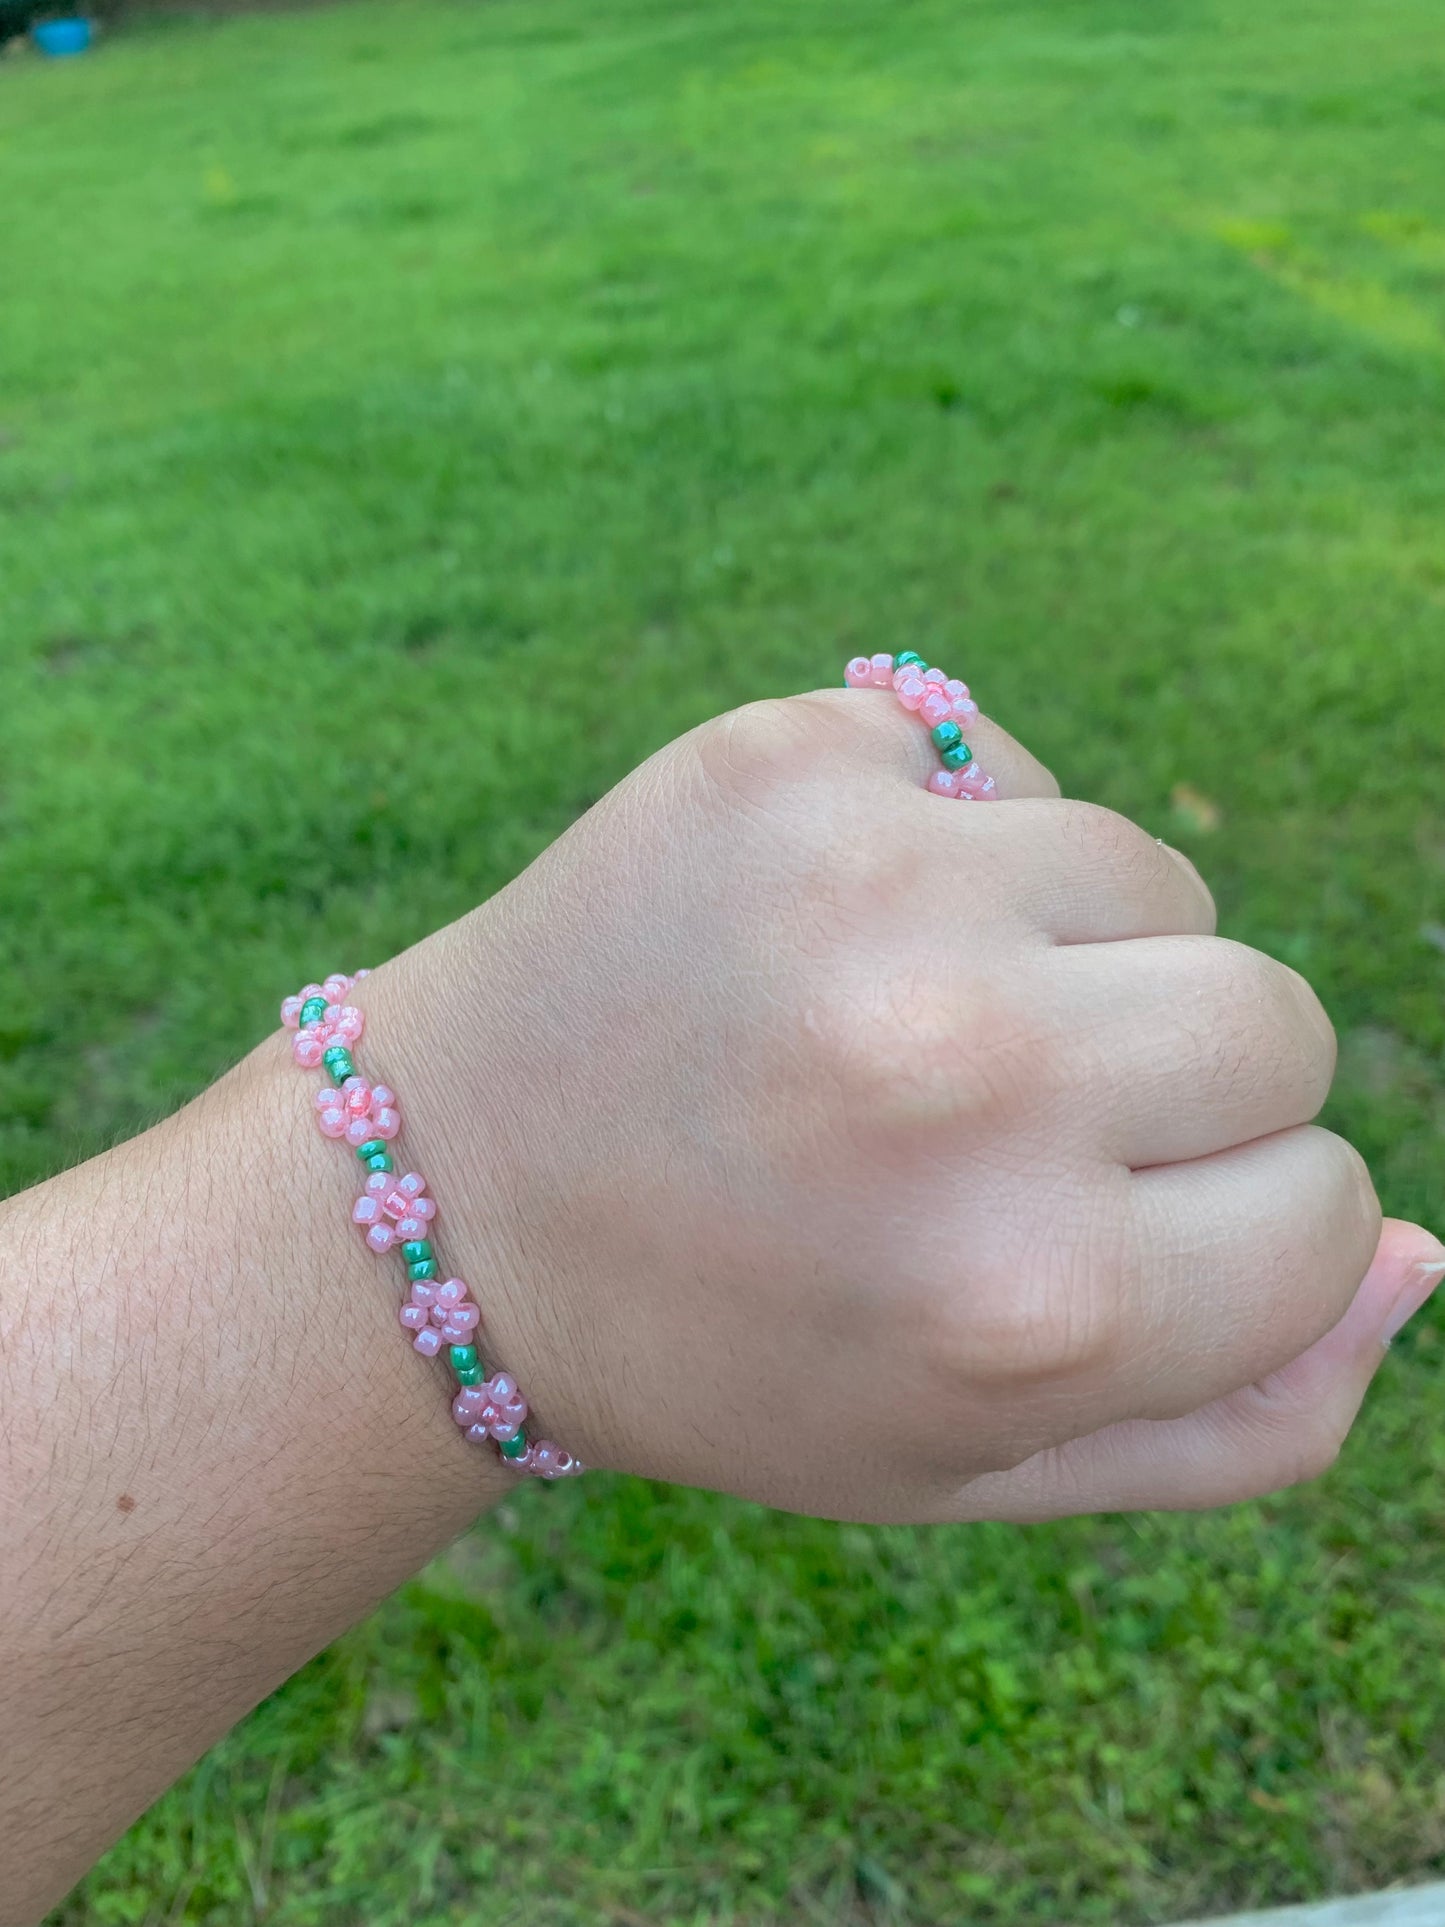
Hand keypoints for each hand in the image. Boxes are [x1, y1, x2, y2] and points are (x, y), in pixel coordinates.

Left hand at [363, 691, 1443, 1521]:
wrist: (449, 1200)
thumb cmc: (734, 1354)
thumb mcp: (976, 1465)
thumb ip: (1240, 1416)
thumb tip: (1423, 1257)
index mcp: (1038, 1300)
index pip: (1331, 1206)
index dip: (1217, 1225)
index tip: (1079, 1232)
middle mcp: (971, 1079)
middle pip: (1278, 1018)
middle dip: (1169, 1081)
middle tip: (988, 1125)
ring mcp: (876, 889)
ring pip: (1153, 871)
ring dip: (1062, 950)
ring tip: (893, 1024)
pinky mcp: (788, 757)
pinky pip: (997, 767)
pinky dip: (948, 839)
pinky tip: (820, 929)